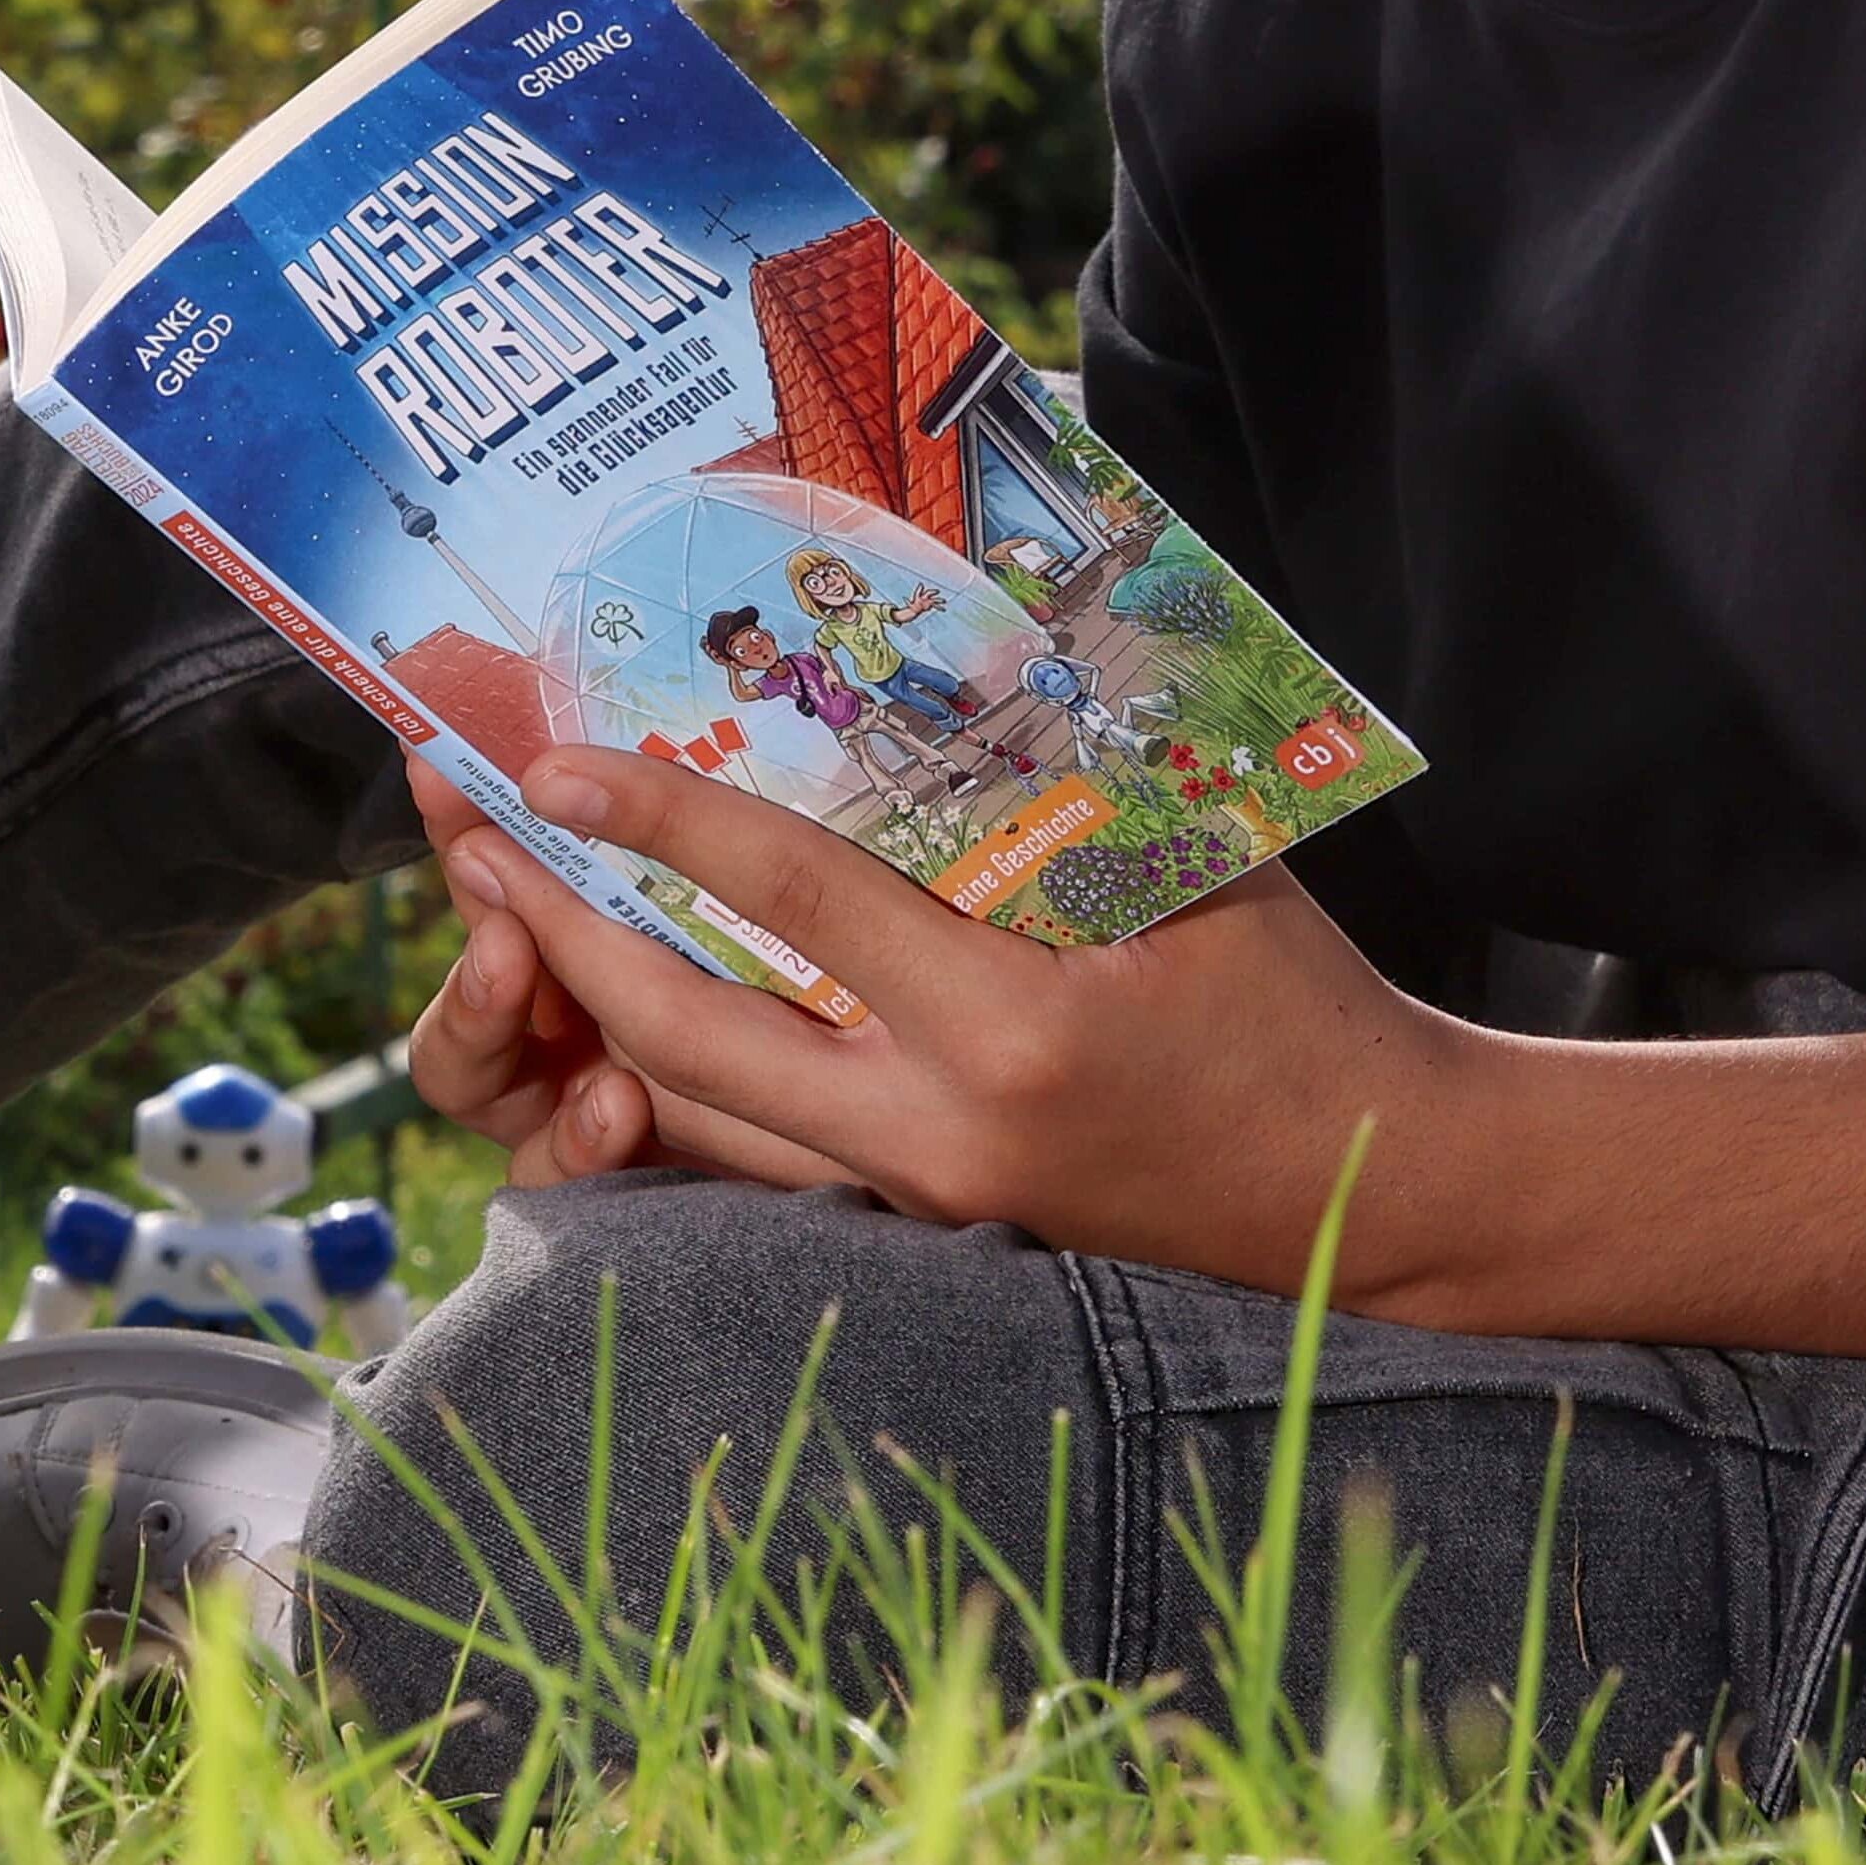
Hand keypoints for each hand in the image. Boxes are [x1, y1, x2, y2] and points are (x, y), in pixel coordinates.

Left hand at [420, 748, 1476, 1290]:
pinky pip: (765, 1160)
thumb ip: (1072, 775)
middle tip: (474, 847)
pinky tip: (621, 1009)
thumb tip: (944, 633)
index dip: (666, 819)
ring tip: (517, 914)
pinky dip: (682, 1086)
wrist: (1391, 1201)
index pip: (796, 903)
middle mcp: (944, 1136)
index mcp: (1014, 1033)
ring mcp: (929, 1204)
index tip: (555, 760)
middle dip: (562, 942)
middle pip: (688, 1045)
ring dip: (597, 1022)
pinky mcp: (932, 1231)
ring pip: (703, 1121)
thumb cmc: (1307, 1010)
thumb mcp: (1205, 866)